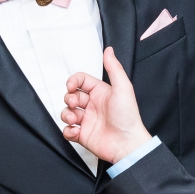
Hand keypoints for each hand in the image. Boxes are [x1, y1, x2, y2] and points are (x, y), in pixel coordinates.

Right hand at [61, 47, 151, 163]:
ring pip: (66, 112)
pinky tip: (76, 131)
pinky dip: (67, 131)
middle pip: (71, 96)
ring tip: (75, 119)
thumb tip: (108, 50)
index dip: (73, 81)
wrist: (127, 144)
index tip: (71, 86)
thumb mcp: (123, 88)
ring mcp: (86, 120)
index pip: (81, 81)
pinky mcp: (82, 135)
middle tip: (74, 104)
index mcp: (100, 92)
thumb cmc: (128, 117)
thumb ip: (114, 68)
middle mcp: (92, 105)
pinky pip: (67, 131)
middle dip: (68, 98)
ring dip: (66, 114)